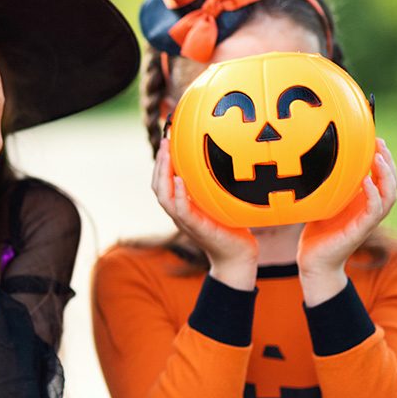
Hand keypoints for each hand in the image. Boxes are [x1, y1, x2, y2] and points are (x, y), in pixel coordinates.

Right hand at [153, 140, 257, 289]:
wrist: (238, 257)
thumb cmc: (232, 228)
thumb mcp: (220, 202)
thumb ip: (214, 186)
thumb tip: (226, 158)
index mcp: (182, 206)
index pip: (163, 183)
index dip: (161, 163)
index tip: (168, 140)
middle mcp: (179, 213)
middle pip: (158, 187)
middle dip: (159, 163)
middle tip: (166, 140)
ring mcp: (186, 222)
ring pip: (164, 197)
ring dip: (163, 174)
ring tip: (167, 154)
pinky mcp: (197, 228)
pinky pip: (182, 211)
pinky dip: (178, 195)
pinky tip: (180, 180)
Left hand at [297, 138, 396, 303]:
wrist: (314, 261)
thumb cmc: (318, 232)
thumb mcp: (323, 202)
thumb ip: (327, 185)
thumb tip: (316, 160)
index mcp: (364, 202)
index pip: (382, 177)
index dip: (383, 158)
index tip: (376, 139)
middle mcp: (370, 210)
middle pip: (391, 182)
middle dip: (388, 161)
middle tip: (380, 143)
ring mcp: (368, 220)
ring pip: (389, 195)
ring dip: (386, 175)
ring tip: (379, 157)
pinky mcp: (361, 230)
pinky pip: (374, 211)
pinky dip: (373, 195)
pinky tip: (367, 182)